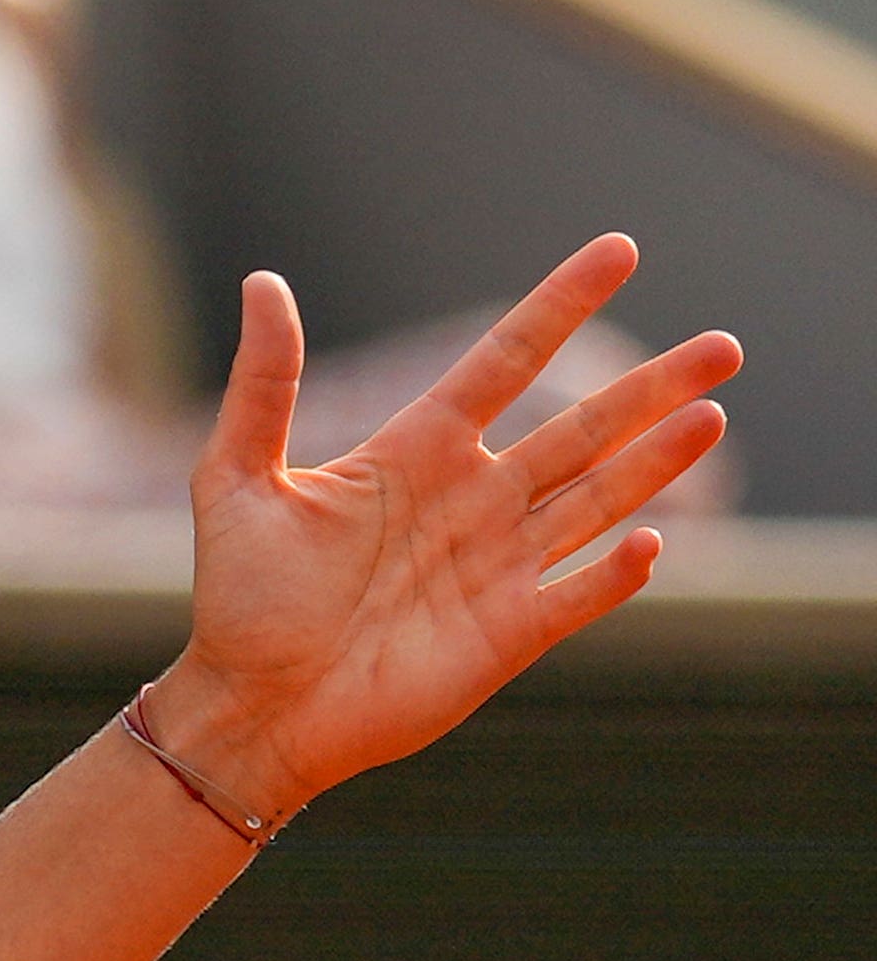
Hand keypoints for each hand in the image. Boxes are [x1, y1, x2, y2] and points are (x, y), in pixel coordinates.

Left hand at [149, 239, 738, 822]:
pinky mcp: (509, 634)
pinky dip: (615, 573)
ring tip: (713, 413)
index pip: (507, 361)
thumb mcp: (235, 481)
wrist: (249, 709)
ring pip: (596, 499)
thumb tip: (265, 283)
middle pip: (581, 428)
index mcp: (415, 453)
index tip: (621, 250)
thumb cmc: (239, 601)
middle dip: (653, 386)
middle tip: (725, 345)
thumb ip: (263, 384)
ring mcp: (497, 566)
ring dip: (655, 461)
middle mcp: (470, 499)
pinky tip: (652, 541)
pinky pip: (578, 594)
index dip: (561, 306)